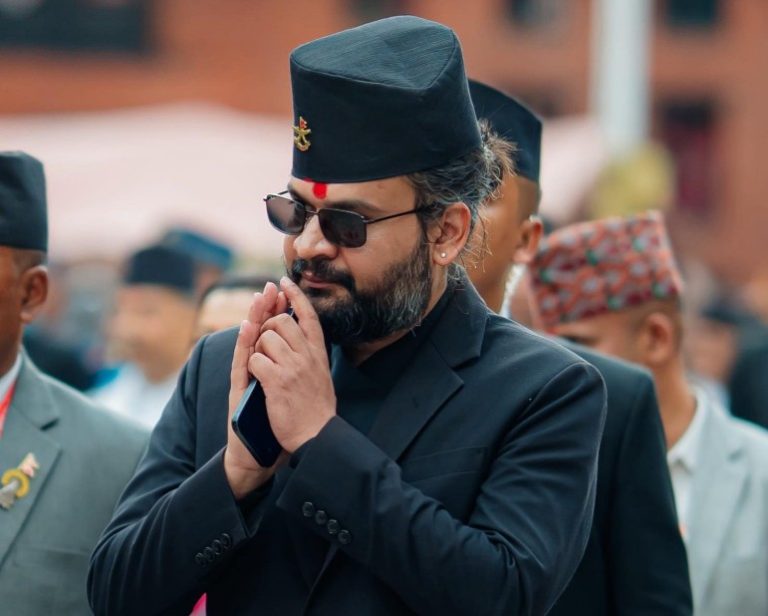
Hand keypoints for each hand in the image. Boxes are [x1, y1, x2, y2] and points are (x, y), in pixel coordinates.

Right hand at [224, 282, 288, 499]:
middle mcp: (256, 368)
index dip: (279, 309)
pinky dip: (245, 344)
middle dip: (268, 308)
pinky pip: (242, 363)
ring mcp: (246, 379)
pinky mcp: (239, 392)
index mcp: (271, 366)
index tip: (284, 288)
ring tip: (259, 298)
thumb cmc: (276, 426)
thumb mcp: (290, 393)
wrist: (258, 456)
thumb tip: (306, 350)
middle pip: (261, 330)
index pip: (274, 331)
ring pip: (249, 342)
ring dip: (255, 317)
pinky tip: (249, 328)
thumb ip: (293, 371)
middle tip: (271, 287)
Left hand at [249, 276, 335, 453]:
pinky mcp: (277, 381)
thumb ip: (309, 353)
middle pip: (280, 321)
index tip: (283, 282)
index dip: (295, 295)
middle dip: (265, 327)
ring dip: (257, 349)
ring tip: (263, 367)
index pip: (308, 315)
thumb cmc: (315, 409)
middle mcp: (308, 355)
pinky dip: (251, 366)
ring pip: (264, 337)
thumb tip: (297, 332)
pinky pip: (255, 359)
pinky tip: (256, 377)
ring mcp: (293, 367)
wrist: (316, 436)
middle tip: (263, 342)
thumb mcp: (320, 374)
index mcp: (318, 353)